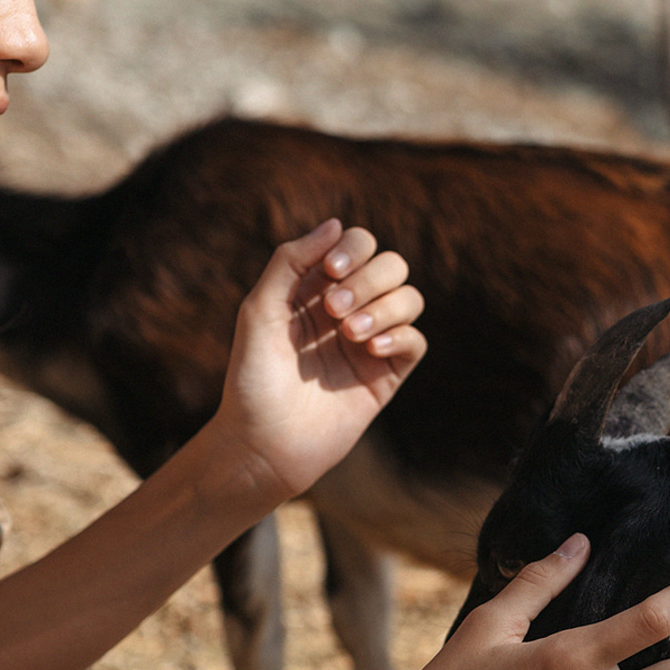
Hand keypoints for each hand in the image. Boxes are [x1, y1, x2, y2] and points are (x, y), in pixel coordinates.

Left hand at [210, 219, 426, 500]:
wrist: (263, 444)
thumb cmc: (253, 378)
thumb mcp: (260, 310)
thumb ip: (291, 262)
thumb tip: (336, 224)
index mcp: (317, 289)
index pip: (357, 245)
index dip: (353, 249)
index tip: (329, 273)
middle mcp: (348, 310)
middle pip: (392, 265)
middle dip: (368, 280)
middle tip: (333, 312)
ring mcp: (370, 342)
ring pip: (410, 298)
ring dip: (385, 307)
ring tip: (350, 335)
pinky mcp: (386, 376)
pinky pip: (416, 340)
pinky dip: (400, 337)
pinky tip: (370, 352)